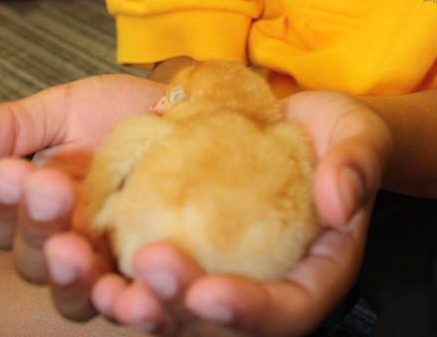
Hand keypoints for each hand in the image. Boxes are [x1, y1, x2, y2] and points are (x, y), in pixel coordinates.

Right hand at [0, 74, 164, 312]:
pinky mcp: (158, 279)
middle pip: (37, 263)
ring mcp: (112, 268)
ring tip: (77, 246)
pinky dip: (133, 305)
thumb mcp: (63, 111)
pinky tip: (132, 288)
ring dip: (73, 276)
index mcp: (38, 213)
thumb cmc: (121, 114)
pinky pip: (141, 308)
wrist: (194, 111)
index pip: (3, 225)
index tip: (13, 169)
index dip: (4, 202)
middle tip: (51, 190)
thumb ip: (9, 128)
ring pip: (78, 297)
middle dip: (40, 227)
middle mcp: (68, 249)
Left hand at [79, 90, 392, 335]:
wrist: (301, 118)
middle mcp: (258, 284)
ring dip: (127, 293)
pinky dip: (107, 255)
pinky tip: (75, 235)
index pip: (285, 313)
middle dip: (173, 306)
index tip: (209, 292)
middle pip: (214, 319)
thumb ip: (356, 164)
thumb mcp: (361, 137)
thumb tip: (340, 201)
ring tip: (94, 269)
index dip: (246, 312)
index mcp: (312, 276)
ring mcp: (214, 265)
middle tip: (141, 270)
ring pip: (166, 300)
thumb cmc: (339, 133)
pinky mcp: (179, 239)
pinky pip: (140, 260)